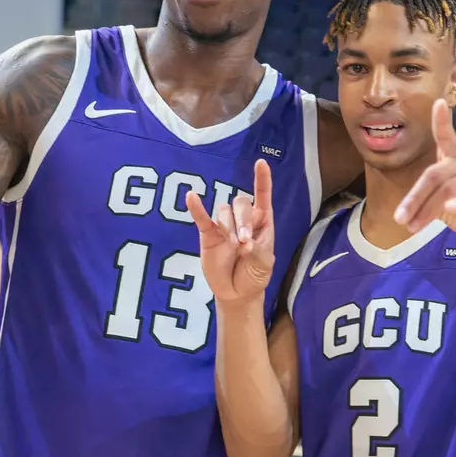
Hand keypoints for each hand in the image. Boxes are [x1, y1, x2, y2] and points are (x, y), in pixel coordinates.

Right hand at [186, 159, 274, 304]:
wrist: (237, 293)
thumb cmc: (255, 274)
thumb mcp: (264, 264)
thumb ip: (257, 251)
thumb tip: (243, 243)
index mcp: (262, 222)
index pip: (263, 196)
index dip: (262, 180)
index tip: (261, 163)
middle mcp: (243, 219)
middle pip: (241, 203)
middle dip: (243, 220)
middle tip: (244, 243)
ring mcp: (224, 226)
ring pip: (224, 211)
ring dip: (229, 225)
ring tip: (233, 245)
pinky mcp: (208, 235)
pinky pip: (201, 218)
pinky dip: (196, 208)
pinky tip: (191, 197)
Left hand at [395, 100, 455, 255]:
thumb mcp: (443, 203)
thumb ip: (428, 199)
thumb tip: (405, 212)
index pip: (448, 137)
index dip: (443, 121)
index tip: (439, 103)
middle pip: (436, 174)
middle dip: (415, 197)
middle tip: (400, 218)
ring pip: (450, 188)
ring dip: (429, 210)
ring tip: (415, 227)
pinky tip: (451, 208)